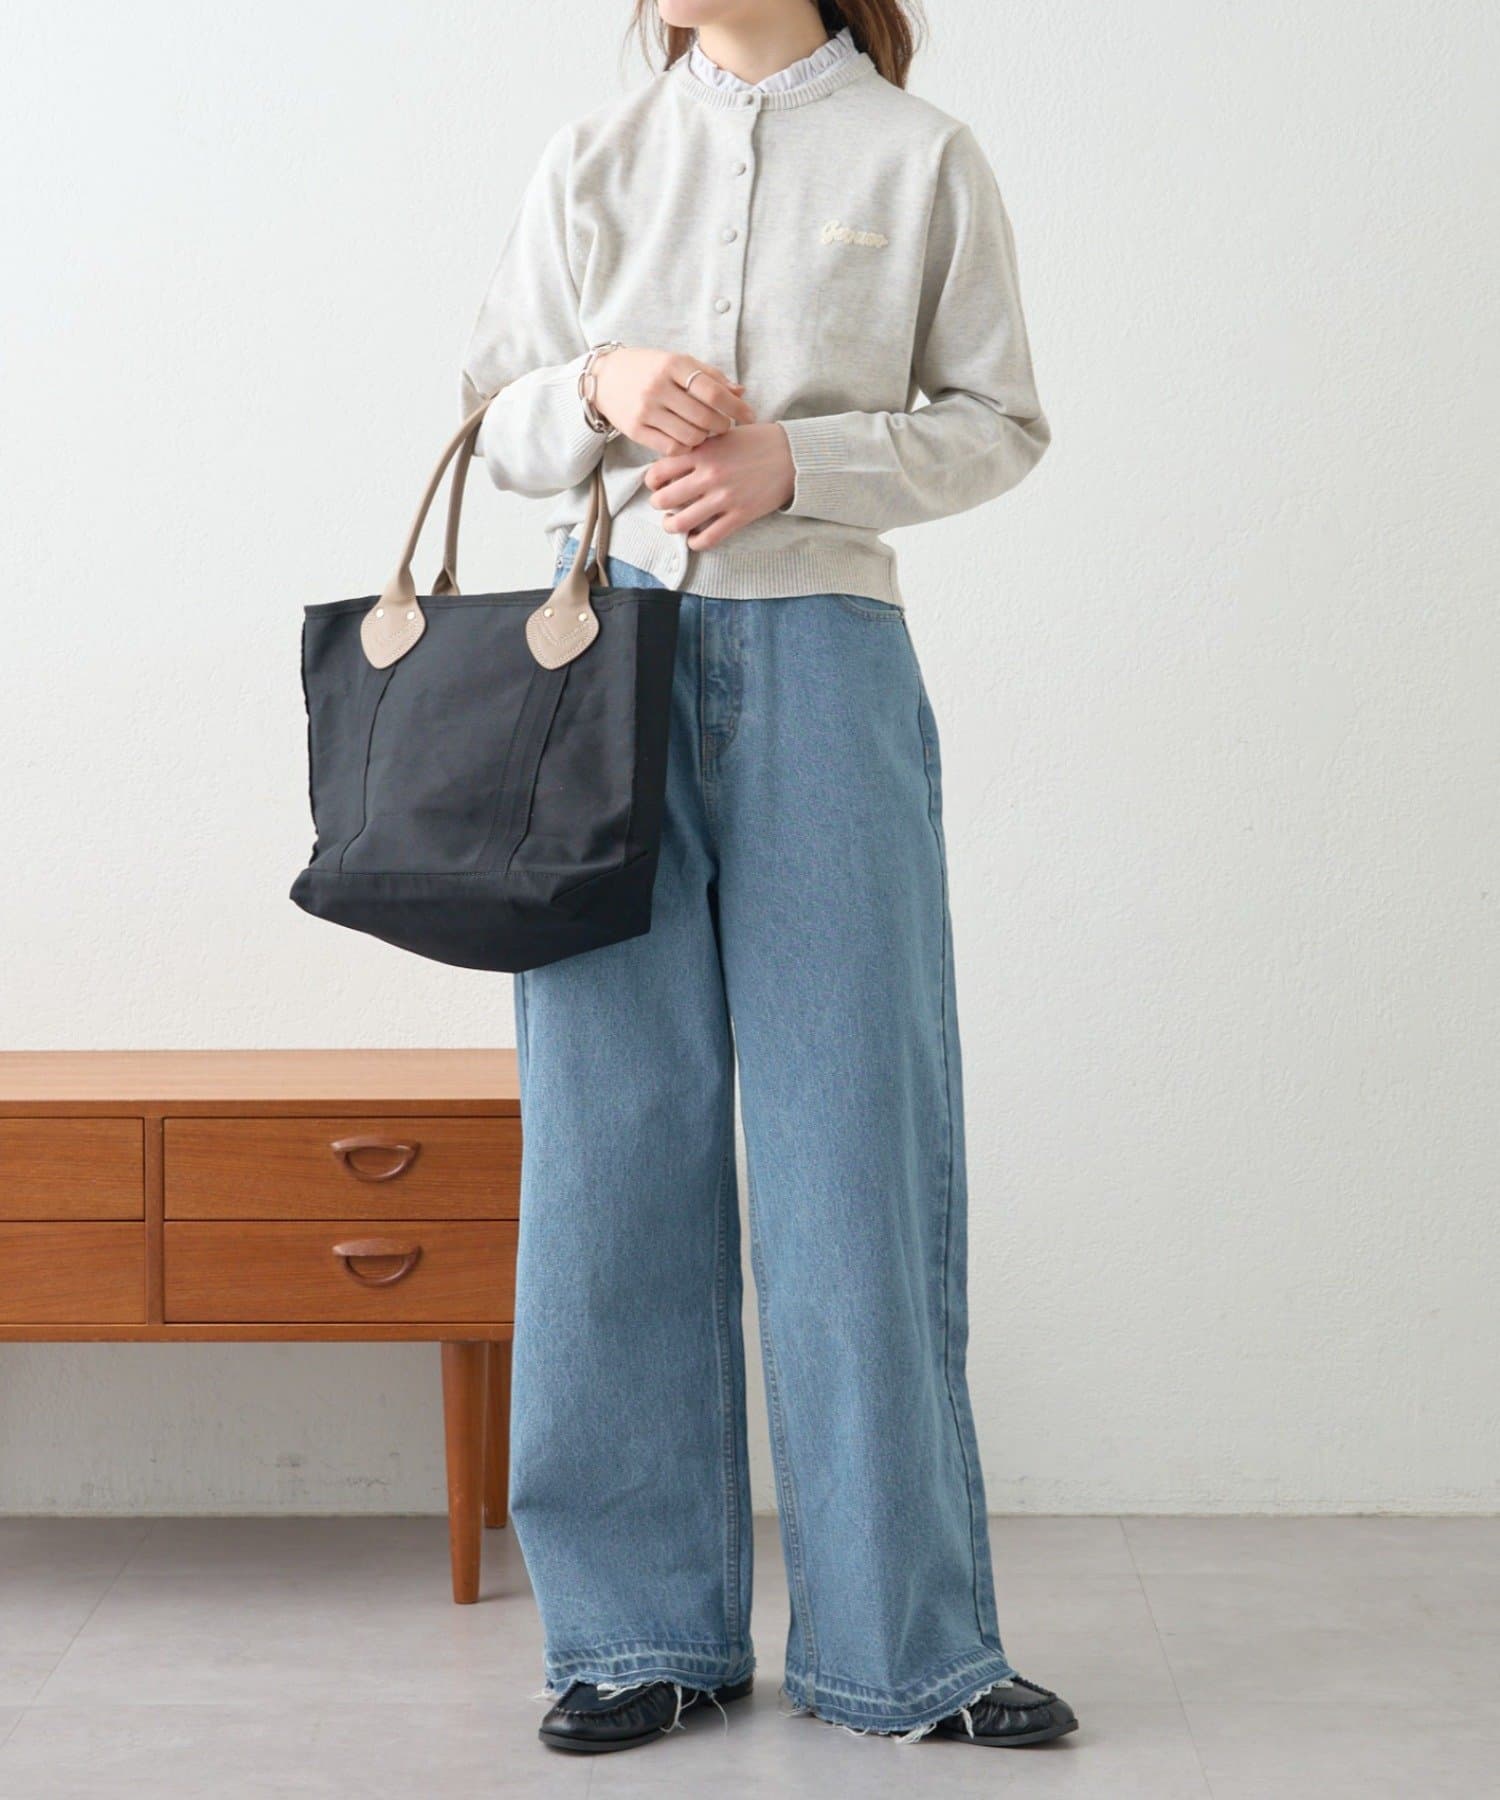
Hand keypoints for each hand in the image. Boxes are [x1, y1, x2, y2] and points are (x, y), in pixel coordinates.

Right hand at [591, 348, 754, 455]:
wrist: (604, 377)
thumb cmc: (650, 369)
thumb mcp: (678, 363)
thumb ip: (710, 377)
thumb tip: (741, 393)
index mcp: (673, 365)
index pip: (713, 392)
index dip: (736, 408)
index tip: (750, 416)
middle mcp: (658, 387)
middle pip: (705, 417)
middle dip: (722, 425)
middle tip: (726, 426)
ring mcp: (645, 410)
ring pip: (691, 436)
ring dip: (705, 437)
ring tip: (705, 431)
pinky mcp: (635, 430)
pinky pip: (672, 448)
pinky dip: (686, 447)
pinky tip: (687, 438)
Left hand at [643, 423, 795, 550]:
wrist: (792, 454)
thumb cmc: (757, 441)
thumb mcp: (722, 434)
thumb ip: (697, 446)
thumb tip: (672, 461)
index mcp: (702, 452)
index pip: (658, 471)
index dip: (652, 481)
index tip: (657, 484)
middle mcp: (709, 476)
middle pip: (663, 500)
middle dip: (658, 504)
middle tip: (664, 504)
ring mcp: (724, 498)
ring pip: (680, 523)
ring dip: (671, 527)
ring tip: (673, 524)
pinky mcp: (740, 516)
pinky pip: (708, 538)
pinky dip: (695, 542)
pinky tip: (694, 538)